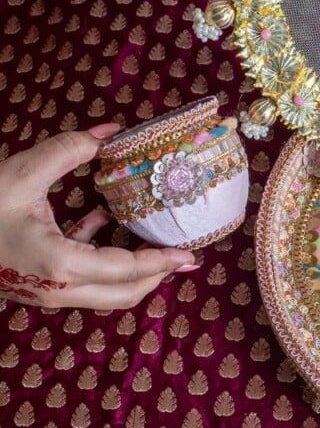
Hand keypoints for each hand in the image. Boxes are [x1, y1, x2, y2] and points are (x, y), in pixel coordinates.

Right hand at [0, 125, 197, 309]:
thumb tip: (112, 131)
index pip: (127, 269)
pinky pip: (84, 283)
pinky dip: (103, 261)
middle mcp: (59, 289)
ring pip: (107, 295)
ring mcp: (47, 294)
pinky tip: (101, 222)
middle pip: (125, 295)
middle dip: (158, 276)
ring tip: (155, 243)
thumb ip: (69, 150)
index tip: (190, 254)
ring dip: (133, 272)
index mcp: (59, 265)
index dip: (162, 261)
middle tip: (183, 255)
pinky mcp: (38, 288)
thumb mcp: (21, 173)